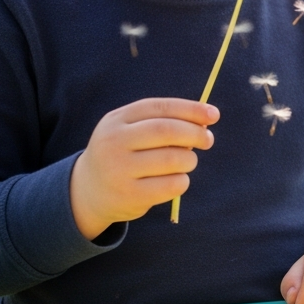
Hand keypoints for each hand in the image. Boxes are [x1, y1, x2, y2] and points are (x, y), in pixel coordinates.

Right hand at [70, 98, 218, 238]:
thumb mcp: (131, 131)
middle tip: (208, 140)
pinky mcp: (129, 196)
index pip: (160, 108)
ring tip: (186, 161)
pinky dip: (183, 181)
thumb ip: (163, 121)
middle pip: (167, 131)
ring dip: (190, 159)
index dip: (191, 109)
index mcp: (116, 120)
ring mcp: (118, 170)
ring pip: (173, 159)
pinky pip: (172, 185)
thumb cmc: (124, 153)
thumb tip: (206, 119)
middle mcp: (113, 142)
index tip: (214, 115)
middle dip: (195, 133)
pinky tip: (176, 180)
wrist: (89, 191)